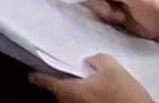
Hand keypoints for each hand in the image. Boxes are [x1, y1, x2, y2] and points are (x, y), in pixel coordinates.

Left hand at [32, 54, 156, 102]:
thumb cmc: (123, 96)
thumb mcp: (113, 69)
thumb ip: (97, 59)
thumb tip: (89, 60)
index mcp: (67, 90)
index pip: (42, 80)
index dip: (38, 73)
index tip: (34, 69)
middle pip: (57, 90)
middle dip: (63, 80)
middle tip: (72, 69)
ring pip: (71, 98)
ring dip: (77, 90)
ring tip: (89, 79)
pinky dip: (86, 97)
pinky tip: (100, 92)